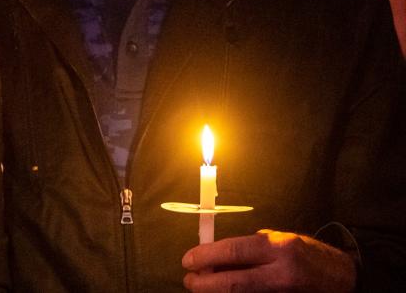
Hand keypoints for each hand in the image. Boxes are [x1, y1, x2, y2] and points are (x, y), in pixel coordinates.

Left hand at [182, 229, 355, 291]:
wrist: (341, 276)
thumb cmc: (303, 252)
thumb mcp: (276, 241)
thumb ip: (247, 249)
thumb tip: (213, 258)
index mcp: (276, 247)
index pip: (233, 251)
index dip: (206, 256)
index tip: (188, 260)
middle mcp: (280, 273)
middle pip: (233, 283)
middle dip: (205, 284)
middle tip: (189, 281)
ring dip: (217, 292)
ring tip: (203, 287)